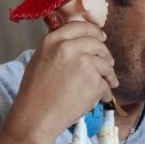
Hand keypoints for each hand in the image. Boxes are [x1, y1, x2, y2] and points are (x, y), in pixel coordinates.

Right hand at [7, 21, 117, 140]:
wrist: (36, 117)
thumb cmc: (35, 92)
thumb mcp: (40, 60)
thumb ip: (59, 48)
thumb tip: (79, 42)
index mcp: (52, 41)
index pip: (80, 26)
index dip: (94, 31)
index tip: (101, 37)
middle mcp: (68, 48)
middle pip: (97, 43)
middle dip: (105, 53)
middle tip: (109, 62)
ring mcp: (83, 64)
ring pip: (105, 64)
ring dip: (109, 74)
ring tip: (110, 83)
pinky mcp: (93, 82)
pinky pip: (106, 84)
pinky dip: (106, 92)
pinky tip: (103, 97)